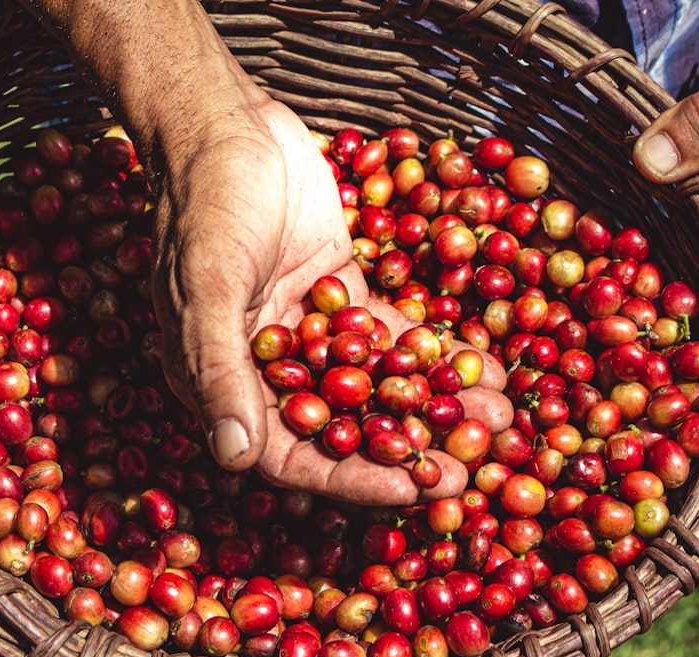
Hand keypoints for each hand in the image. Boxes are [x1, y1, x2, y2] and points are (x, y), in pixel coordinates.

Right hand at [21, 0, 513, 504]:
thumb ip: (219, 370)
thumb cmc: (204, 202)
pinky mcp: (340, 292)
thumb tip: (233, 458)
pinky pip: (390, 334)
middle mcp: (267, 366)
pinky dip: (430, 352)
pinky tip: (480, 366)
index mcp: (223, 379)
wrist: (229, 123)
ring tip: (494, 418)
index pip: (289, 453)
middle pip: (342, 427)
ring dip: (432, 405)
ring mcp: (308, 330)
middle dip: (409, 449)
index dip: (351, 478)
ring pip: (376, 383)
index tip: (414, 490)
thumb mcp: (206, 286)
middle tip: (472, 465)